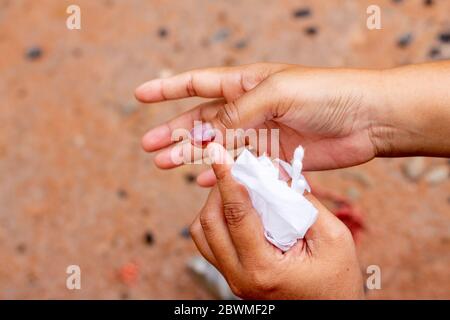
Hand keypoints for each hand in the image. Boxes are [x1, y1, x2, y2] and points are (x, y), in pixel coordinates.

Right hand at [135, 63, 384, 185]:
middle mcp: (249, 109)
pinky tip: (204, 181)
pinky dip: (222, 174)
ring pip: (216, 146)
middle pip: (201, 120)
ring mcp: (260, 134)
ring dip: (190, 155)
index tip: (140, 95)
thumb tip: (208, 133)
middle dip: (174, 131)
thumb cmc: (325, 94)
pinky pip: (240, 166)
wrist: (366, 119)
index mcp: (246, 83)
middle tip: (149, 146)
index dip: (168, 89)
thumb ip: (239, 112)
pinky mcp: (274, 157)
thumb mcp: (276, 92)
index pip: (198, 83)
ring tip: (165, 165)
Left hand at [189, 143, 363, 298]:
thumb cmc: (338, 280)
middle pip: (209, 222)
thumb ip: (303, 202)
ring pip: (202, 234)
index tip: (217, 152)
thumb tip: (276, 171)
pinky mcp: (232, 277)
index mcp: (264, 268)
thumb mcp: (333, 238)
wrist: (330, 313)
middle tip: (236, 169)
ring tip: (236, 189)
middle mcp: (239, 276)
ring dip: (213, 205)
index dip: (226, 178)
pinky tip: (236, 210)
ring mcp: (233, 279)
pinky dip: (216, 220)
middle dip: (219, 188)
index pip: (236, 214)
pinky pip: (209, 244)